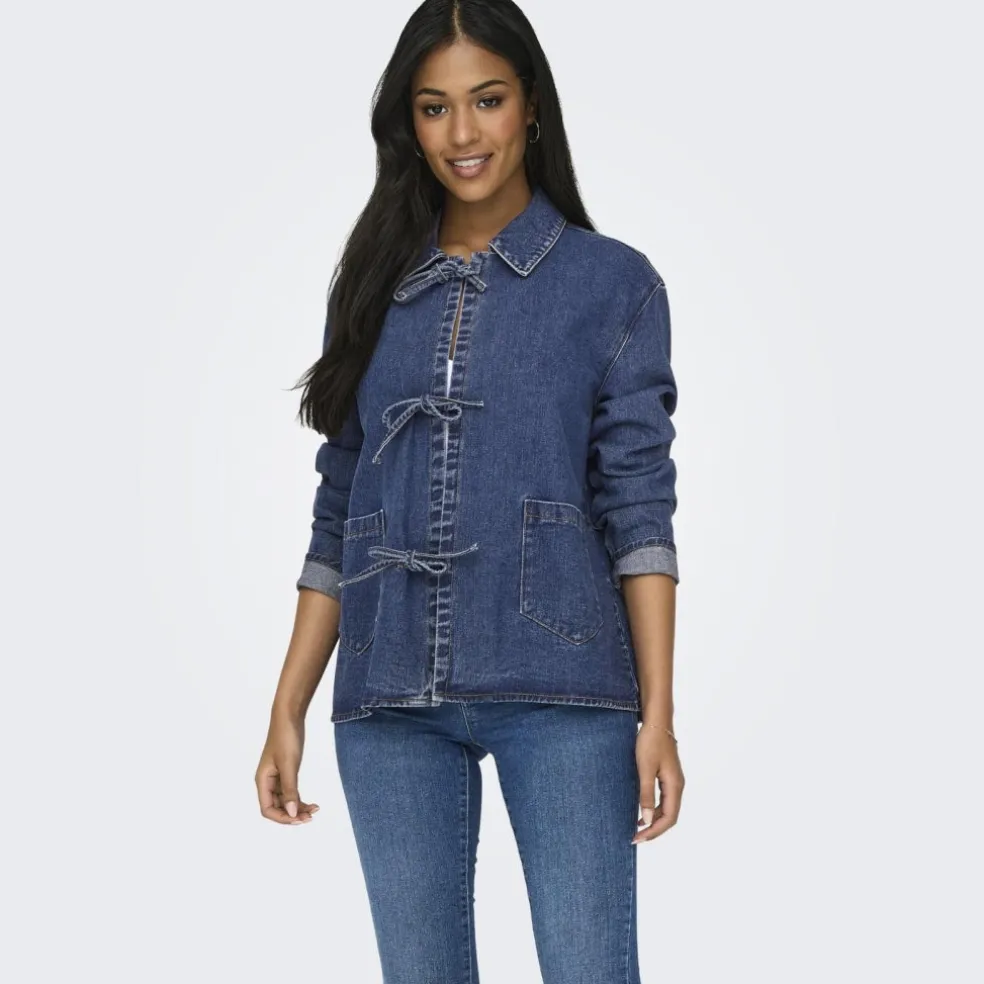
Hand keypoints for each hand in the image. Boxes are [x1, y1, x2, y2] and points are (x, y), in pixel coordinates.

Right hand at [255, 713, 320, 824]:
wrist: (289, 716)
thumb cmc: (286, 737)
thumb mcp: (289, 764)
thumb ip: (290, 789)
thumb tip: (291, 814)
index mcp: (263, 781)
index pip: (267, 809)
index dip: (281, 818)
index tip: (298, 818)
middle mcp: (268, 782)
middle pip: (277, 808)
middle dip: (292, 815)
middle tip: (311, 817)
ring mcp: (277, 778)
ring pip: (286, 801)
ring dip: (298, 809)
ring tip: (315, 811)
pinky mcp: (286, 772)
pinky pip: (291, 792)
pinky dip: (300, 799)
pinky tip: (312, 804)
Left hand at [632, 725, 683, 843]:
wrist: (656, 721)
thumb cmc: (650, 743)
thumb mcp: (645, 770)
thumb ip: (646, 795)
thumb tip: (647, 821)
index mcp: (675, 786)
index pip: (669, 818)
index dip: (654, 831)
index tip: (638, 838)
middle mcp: (677, 786)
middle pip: (669, 816)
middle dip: (654, 829)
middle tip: (635, 837)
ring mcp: (673, 781)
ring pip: (667, 808)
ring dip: (653, 820)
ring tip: (636, 828)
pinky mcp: (667, 776)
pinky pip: (663, 799)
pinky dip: (654, 809)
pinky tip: (641, 811)